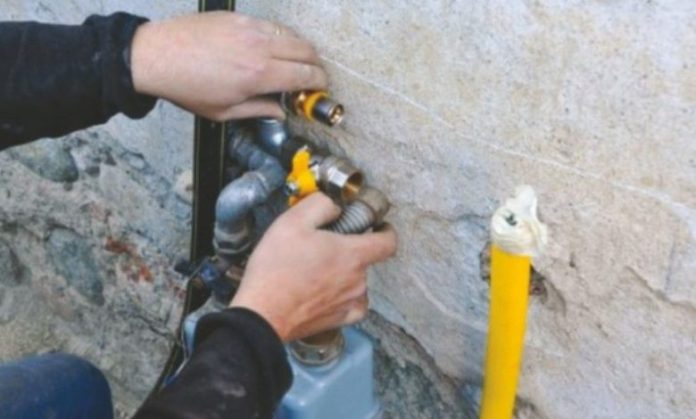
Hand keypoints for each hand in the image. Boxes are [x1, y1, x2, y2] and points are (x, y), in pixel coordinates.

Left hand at [130, 12, 327, 120]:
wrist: (156, 56)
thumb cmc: (187, 88)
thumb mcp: (224, 112)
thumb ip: (259, 110)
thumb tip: (281, 111)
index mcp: (258, 75)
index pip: (305, 75)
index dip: (319, 82)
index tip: (320, 88)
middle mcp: (259, 48)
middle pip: (306, 50)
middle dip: (316, 64)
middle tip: (312, 76)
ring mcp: (249, 28)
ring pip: (291, 34)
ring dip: (300, 49)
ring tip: (294, 63)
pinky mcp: (238, 17)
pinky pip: (271, 25)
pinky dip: (280, 37)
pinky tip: (272, 49)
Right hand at [230, 193, 396, 341]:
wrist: (262, 313)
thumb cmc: (276, 269)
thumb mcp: (293, 221)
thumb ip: (321, 205)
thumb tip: (334, 207)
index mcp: (353, 255)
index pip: (388, 242)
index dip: (386, 231)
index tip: (378, 227)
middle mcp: (358, 280)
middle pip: (365, 260)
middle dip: (349, 250)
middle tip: (323, 246)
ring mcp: (349, 302)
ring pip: (356, 282)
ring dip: (343, 273)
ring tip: (315, 270)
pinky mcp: (339, 320)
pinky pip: (351, 304)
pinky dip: (342, 297)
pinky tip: (324, 292)